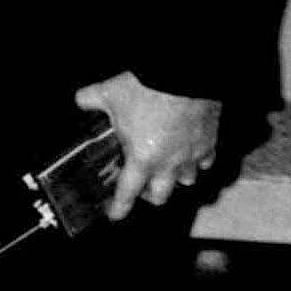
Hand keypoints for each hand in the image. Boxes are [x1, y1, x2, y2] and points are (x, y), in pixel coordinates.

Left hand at [75, 71, 220, 218]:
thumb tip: (79, 101)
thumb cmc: (144, 89)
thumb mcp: (106, 92)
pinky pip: (206, 161)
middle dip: (150, 196)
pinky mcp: (210, 143)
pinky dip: (198, 160)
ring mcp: (193, 156)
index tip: (114, 215)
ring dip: (176, 178)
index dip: (119, 207)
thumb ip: (89, 101)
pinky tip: (189, 152)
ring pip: (187, 180)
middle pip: (161, 195)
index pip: (127, 192)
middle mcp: (169, 164)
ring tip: (166, 168)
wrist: (183, 75)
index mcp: (141, 159)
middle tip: (141, 187)